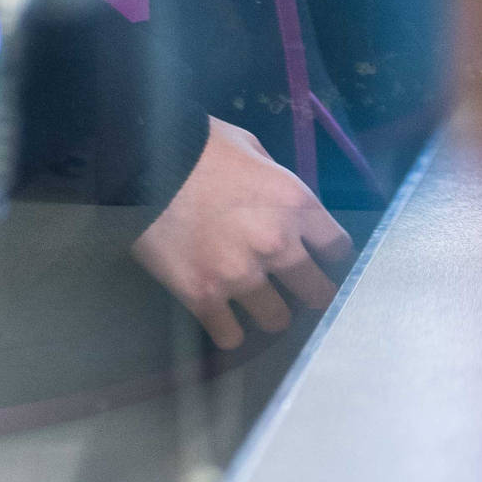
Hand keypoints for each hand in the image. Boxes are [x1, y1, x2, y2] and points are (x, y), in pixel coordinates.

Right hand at [133, 116, 352, 348]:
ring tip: (257, 304)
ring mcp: (241, 276)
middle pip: (319, 293)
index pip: (338, 247)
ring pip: (278, 320)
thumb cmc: (199, 145)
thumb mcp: (252, 147)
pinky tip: (223, 319)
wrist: (143, 160)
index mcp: (294, 203)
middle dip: (311, 291)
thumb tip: (282, 205)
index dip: (330, 253)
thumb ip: (276, 181)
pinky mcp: (203, 298)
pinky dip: (228, 331)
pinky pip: (231, 336)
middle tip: (297, 289)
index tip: (321, 257)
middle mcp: (277, 245)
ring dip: (270, 313)